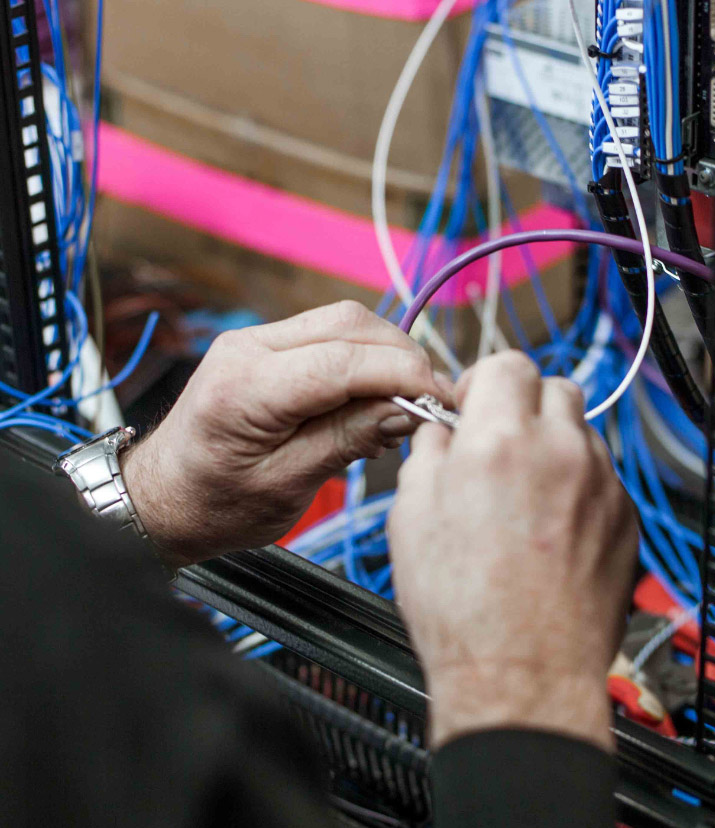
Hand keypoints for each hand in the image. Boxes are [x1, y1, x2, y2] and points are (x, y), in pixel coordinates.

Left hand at [122, 301, 447, 568]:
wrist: (161, 498)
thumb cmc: (213, 505)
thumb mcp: (285, 487)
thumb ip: (346, 441)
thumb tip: (407, 410)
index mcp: (246, 388)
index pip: (344, 362)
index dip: (403, 377)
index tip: (440, 401)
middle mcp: (248, 348)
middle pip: (350, 325)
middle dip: (402, 359)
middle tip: (431, 403)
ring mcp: (255, 340)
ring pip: (345, 322)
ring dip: (387, 354)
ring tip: (404, 404)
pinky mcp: (266, 346)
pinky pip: (329, 334)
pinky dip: (364, 358)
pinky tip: (374, 397)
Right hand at [388, 351, 638, 752]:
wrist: (522, 676)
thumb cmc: (463, 610)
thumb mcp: (410, 518)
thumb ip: (429, 455)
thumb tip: (441, 433)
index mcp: (500, 441)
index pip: (507, 364)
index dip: (482, 382)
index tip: (471, 408)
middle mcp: (560, 452)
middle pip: (553, 388)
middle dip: (523, 407)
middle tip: (498, 445)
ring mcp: (601, 485)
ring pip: (581, 434)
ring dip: (553, 447)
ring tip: (522, 498)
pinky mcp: (626, 520)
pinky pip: (602, 480)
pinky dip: (578, 489)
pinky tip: (550, 531)